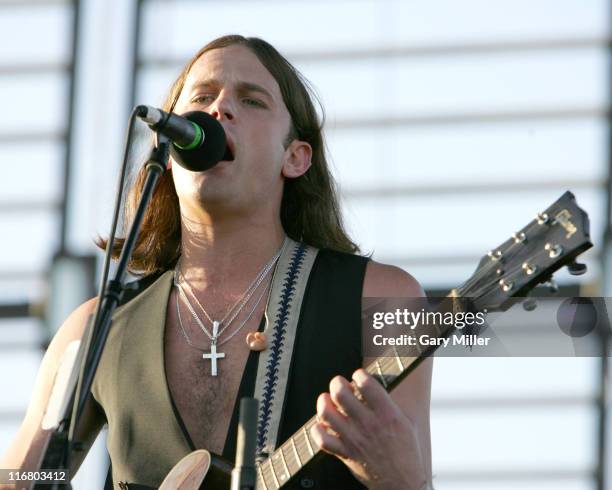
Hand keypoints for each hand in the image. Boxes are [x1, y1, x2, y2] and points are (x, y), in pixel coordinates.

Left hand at [310, 369, 428, 489]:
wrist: (402, 483)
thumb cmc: (406, 451)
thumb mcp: (405, 421)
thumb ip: (388, 403)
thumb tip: (371, 385)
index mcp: (387, 414)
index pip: (366, 383)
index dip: (358, 374)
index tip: (358, 376)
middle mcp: (369, 424)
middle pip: (340, 393)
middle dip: (337, 383)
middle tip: (340, 386)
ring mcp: (355, 439)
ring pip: (327, 413)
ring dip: (324, 402)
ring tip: (328, 400)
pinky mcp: (346, 453)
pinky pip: (322, 439)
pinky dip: (317, 429)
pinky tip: (323, 424)